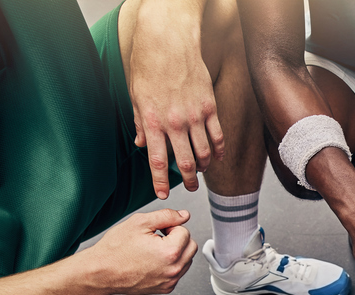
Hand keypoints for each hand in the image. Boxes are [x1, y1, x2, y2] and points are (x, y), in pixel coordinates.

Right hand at [84, 209, 196, 294]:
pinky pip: (177, 273)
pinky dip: (170, 265)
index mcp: (170, 252)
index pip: (185, 231)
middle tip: (157, 238)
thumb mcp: (140, 222)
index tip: (156, 231)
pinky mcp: (165, 288)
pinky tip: (153, 261)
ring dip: (176, 252)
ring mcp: (170, 281)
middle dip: (178, 239)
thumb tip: (184, 215)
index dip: (170, 227)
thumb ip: (167, 216)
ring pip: (186, 260)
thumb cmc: (115, 249)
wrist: (101, 272)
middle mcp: (173, 269)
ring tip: (153, 250)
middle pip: (191, 246)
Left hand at [127, 4, 223, 197]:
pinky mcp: (209, 107)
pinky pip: (218, 136)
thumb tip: (141, 143)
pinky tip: (217, 156)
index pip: (157, 161)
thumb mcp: (135, 96)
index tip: (163, 194)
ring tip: (201, 171)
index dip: (161, 182)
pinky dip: (219, 150)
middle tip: (190, 188)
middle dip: (188, 181)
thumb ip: (141, 123)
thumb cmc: (148, 65)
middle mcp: (175, 123)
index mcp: (153, 122)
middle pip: (185, 163)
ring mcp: (195, 116)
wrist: (168, 41)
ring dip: (204, 167)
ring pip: (204, 153)